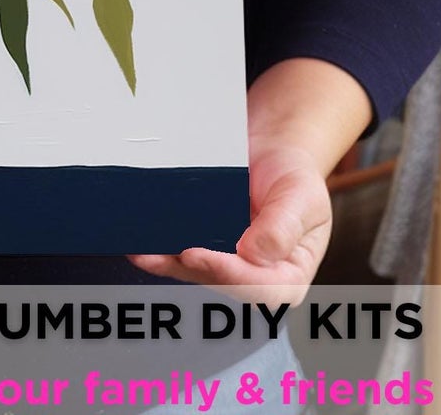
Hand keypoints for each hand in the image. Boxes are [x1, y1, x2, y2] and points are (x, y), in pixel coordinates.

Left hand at [130, 141, 330, 303]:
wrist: (273, 152)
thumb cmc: (295, 177)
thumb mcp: (302, 197)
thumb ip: (283, 227)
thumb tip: (253, 254)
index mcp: (289, 275)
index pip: (262, 289)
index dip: (230, 277)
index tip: (199, 255)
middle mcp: (255, 276)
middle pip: (222, 283)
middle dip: (194, 271)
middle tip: (167, 253)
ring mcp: (226, 262)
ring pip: (195, 272)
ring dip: (167, 264)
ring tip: (141, 252)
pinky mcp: (203, 246)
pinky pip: (179, 254)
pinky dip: (158, 251)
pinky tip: (138, 245)